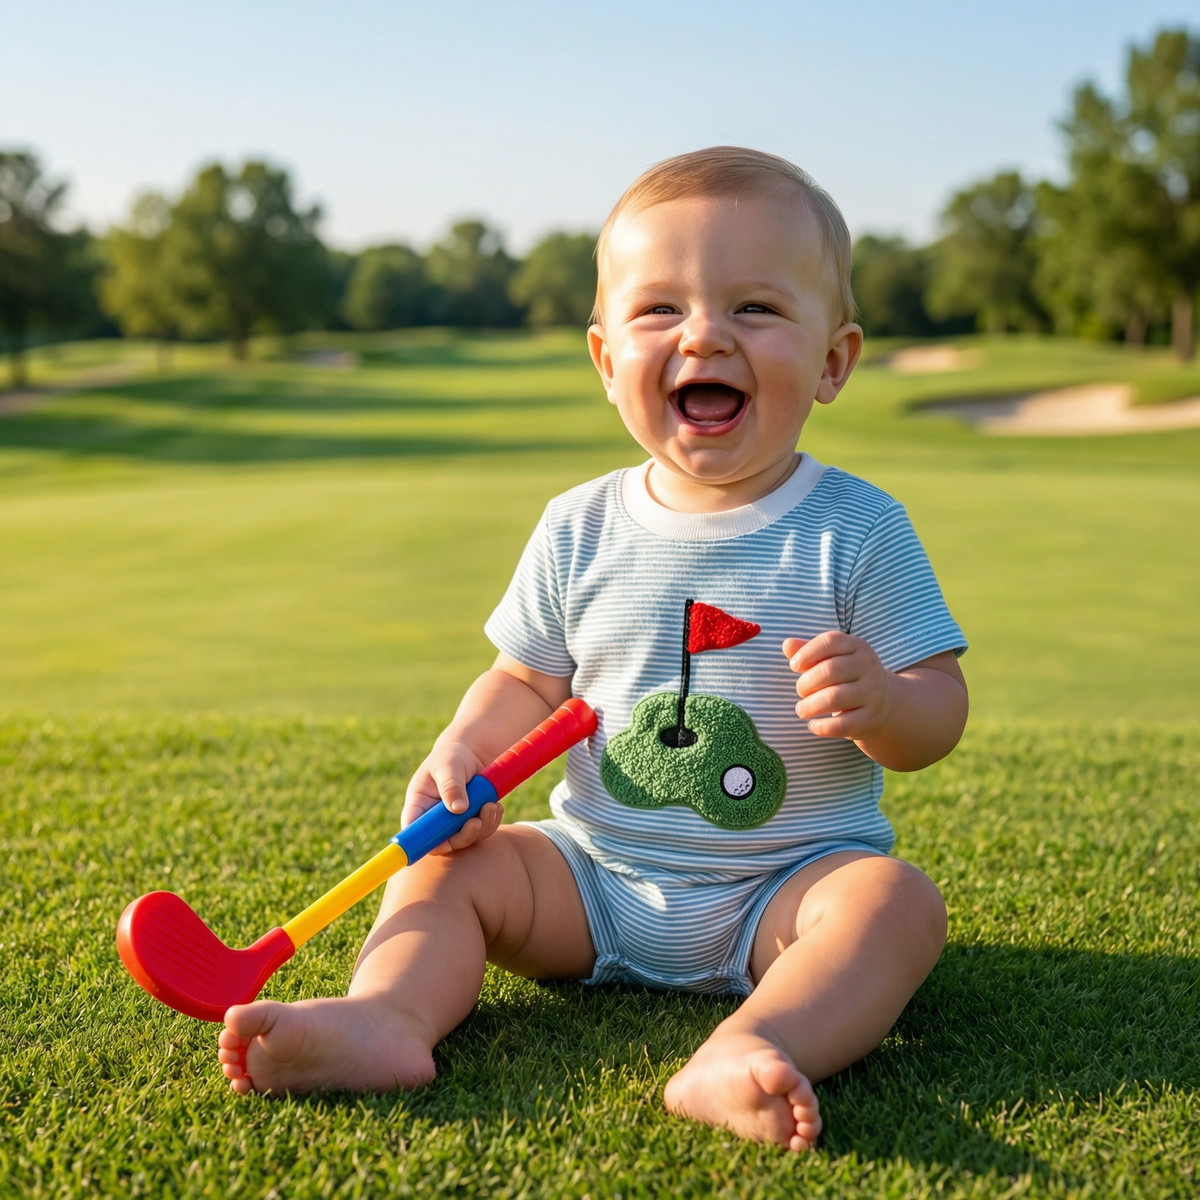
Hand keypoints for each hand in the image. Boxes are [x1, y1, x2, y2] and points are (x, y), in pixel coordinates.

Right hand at [400, 739, 503, 853]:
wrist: (469, 755)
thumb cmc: (451, 756)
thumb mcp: (448, 765)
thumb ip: (451, 785)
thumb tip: (458, 809)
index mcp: (418, 805)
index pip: (413, 831)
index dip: (424, 842)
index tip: (445, 841)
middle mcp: (432, 820)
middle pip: (442, 843)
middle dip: (462, 837)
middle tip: (477, 821)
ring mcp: (451, 824)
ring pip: (465, 840)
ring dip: (482, 828)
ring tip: (491, 806)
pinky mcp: (468, 823)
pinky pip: (481, 832)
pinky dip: (490, 822)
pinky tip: (495, 806)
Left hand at [782, 633, 892, 741]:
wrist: (882, 703)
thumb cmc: (845, 677)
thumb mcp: (830, 659)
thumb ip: (807, 651)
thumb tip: (787, 644)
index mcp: (858, 647)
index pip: (830, 641)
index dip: (807, 652)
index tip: (794, 665)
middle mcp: (869, 667)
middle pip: (829, 670)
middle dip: (806, 683)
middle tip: (800, 691)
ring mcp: (873, 693)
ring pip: (834, 697)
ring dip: (810, 706)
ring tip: (801, 709)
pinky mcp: (871, 718)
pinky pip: (842, 725)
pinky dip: (822, 727)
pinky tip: (813, 725)